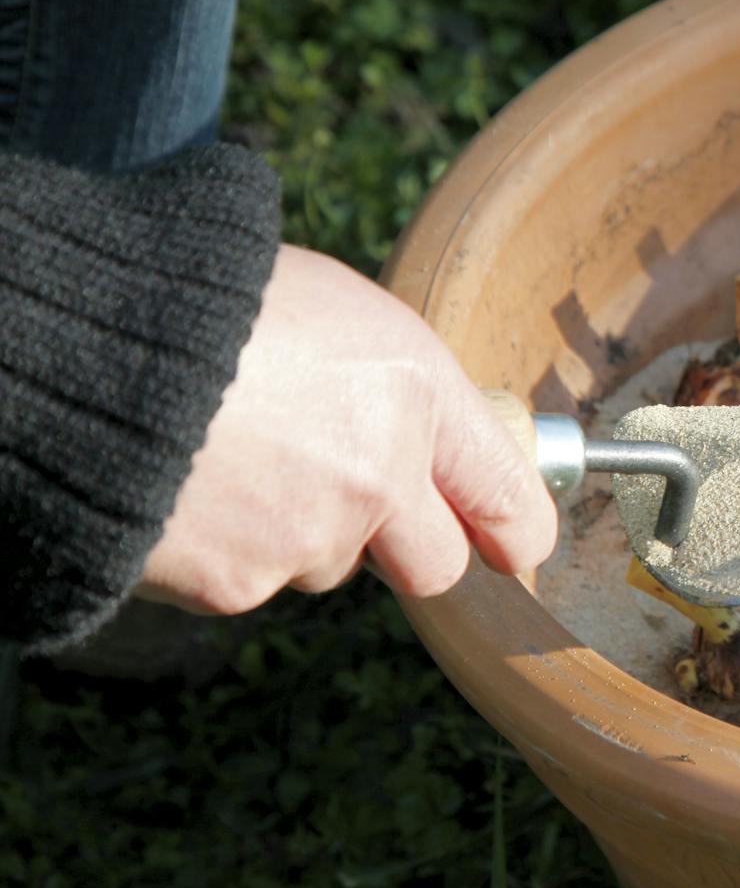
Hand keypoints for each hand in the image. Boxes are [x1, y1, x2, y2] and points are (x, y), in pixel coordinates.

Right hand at [138, 244, 556, 612]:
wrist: (76, 350)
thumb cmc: (197, 302)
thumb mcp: (328, 307)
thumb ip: (391, 385)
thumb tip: (418, 430)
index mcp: (413, 388)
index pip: (506, 492)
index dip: (516, 528)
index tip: (514, 544)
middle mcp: (381, 472)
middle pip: (434, 564)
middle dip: (402, 546)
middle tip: (350, 503)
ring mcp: (313, 537)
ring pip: (328, 564)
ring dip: (295, 531)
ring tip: (229, 458)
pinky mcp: (241, 585)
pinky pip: (251, 581)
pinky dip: (224, 550)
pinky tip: (187, 490)